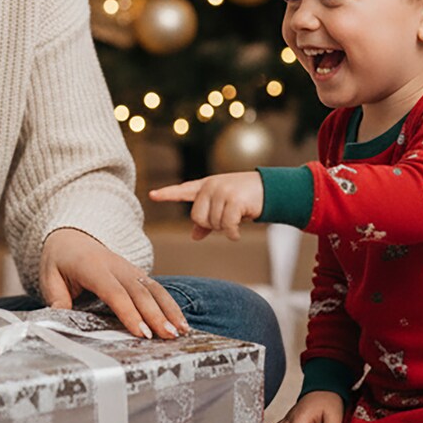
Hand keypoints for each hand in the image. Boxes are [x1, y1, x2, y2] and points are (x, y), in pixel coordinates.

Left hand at [39, 227, 189, 340]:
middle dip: (155, 315)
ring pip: (153, 288)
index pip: (114, 291)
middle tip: (167, 336)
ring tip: (180, 332)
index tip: (142, 332)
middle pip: (139, 291)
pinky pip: (157, 288)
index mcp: (92, 266)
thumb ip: (57, 299)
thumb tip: (60, 322)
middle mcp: (116, 265)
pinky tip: (180, 322)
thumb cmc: (59, 261)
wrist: (70, 237)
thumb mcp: (49, 277)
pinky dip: (170, 304)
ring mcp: (129, 268)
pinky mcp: (137, 274)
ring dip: (168, 310)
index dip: (129, 312)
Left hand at [149, 172, 265, 240]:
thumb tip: (194, 236)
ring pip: (213, 223)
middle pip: (197, 217)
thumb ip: (207, 220)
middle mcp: (212, 186)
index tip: (152, 195)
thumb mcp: (224, 206)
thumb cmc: (245, 199)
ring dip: (225, 228)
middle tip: (227, 220)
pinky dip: (233, 233)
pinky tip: (238, 232)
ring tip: (237, 218)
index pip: (183, 190)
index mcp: (206, 186)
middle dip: (211, 225)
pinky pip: (227, 226)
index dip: (167, 194)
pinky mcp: (235, 200)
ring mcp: (223, 191)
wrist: (271, 189)